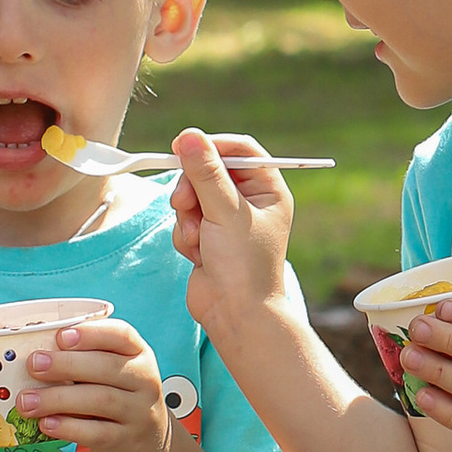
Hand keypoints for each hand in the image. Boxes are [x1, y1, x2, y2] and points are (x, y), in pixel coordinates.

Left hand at [13, 315, 172, 451]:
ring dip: (58, 399)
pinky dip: (68, 427)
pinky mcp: (126, 440)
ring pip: (100, 400)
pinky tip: (46, 424)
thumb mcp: (112, 374)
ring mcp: (138, 412)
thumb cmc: (119, 398)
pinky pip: (96, 433)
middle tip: (34, 365)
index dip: (91, 334)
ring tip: (27, 401)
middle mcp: (144, 380)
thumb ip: (84, 361)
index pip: (121, 335)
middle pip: (107, 367)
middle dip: (66, 364)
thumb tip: (36, 355)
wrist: (147, 444)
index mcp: (138, 354)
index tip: (60, 336)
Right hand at [168, 130, 291, 340]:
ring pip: (192, 197)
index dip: (212, 146)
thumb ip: (205, 172)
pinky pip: (185, 220)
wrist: (235, 315)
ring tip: (198, 239)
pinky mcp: (208, 238)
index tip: (184, 146)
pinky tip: (198, 255)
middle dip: (192, 188)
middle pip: (209, 171)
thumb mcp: (225, 212)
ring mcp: (227, 221)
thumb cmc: (243, 266)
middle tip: (183, 202)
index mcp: (268, 191)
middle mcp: (249, 203)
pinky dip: (185, 236)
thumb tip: (189, 136)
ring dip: (187, 217)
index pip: (240, 150)